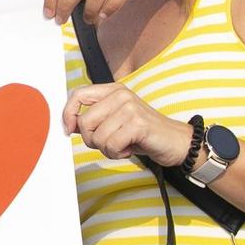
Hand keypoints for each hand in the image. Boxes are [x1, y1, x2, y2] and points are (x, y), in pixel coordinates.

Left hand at [63, 84, 189, 166]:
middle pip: (84, 121)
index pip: (77, 95)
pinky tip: (130, 149)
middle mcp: (121, 95)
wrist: (176, 142)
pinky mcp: (138, 124)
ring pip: (97, 137)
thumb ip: (93, 119)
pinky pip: (111, 145)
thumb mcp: (114, 122)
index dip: (67, 114)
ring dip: (107, 149)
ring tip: (123, 145)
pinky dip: (118, 154)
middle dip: (92, 140)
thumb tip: (69, 123)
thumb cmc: (142, 134)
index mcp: (113, 91)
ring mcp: (130, 108)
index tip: (69, 130)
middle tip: (110, 142)